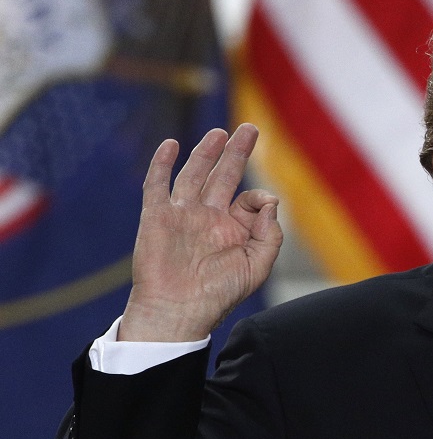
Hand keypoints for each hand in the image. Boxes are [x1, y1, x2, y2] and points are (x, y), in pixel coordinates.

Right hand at [119, 124, 282, 341]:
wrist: (178, 310)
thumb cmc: (218, 294)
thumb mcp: (257, 265)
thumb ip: (270, 234)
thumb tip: (269, 200)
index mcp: (233, 231)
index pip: (248, 201)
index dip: (259, 197)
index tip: (263, 202)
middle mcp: (208, 219)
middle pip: (223, 177)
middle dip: (236, 152)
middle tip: (249, 128)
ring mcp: (182, 216)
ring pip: (194, 175)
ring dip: (206, 153)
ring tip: (220, 132)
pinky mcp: (157, 217)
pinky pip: (157, 185)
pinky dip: (162, 165)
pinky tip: (170, 146)